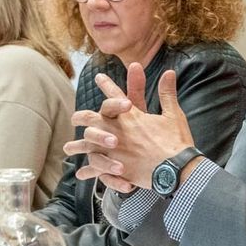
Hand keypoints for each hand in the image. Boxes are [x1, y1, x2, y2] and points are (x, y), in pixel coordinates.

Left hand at [64, 63, 193, 193]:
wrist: (177, 169)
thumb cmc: (176, 141)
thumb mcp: (173, 114)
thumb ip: (167, 93)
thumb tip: (169, 72)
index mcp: (131, 117)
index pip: (115, 96)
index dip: (107, 85)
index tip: (99, 77)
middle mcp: (117, 131)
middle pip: (92, 119)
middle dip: (82, 117)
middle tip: (75, 118)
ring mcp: (114, 150)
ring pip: (88, 146)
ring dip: (77, 146)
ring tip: (68, 148)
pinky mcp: (116, 169)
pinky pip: (96, 170)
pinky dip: (88, 172)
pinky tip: (81, 174)